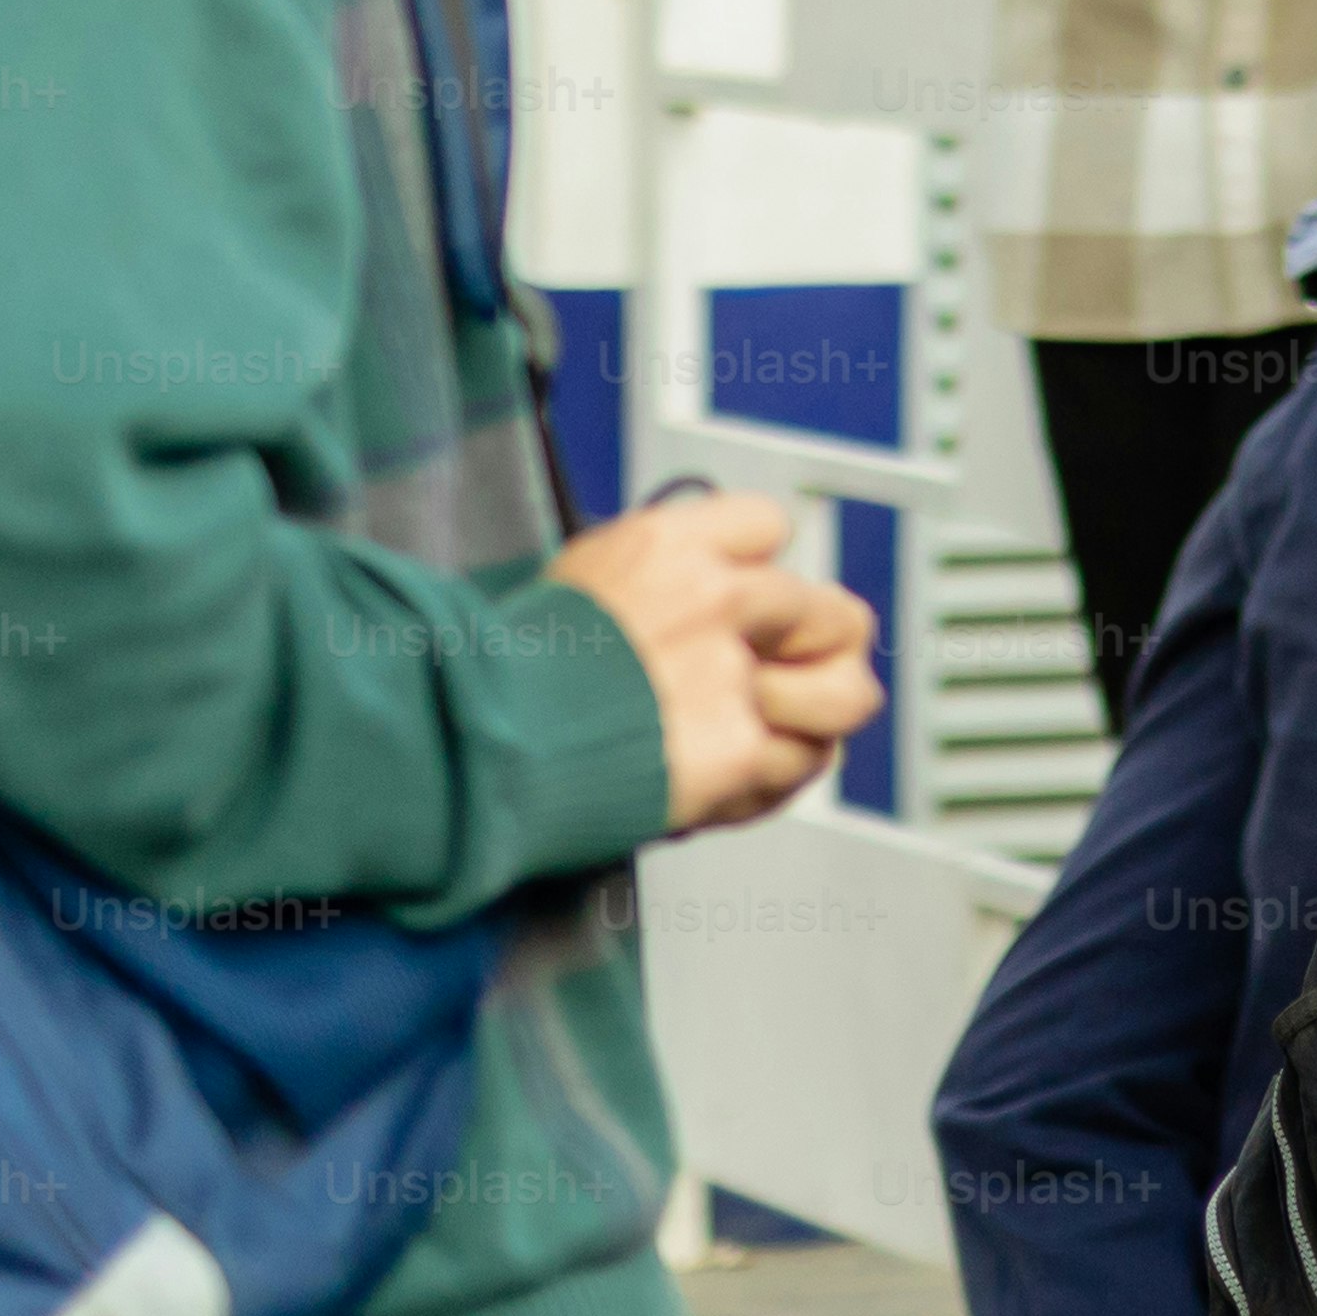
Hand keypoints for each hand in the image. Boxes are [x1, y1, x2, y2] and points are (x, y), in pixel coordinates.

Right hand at [541, 493, 882, 833]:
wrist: (472, 746)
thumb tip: (724, 581)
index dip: (762, 570)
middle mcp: (714, 598)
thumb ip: (666, 579)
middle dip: (822, 651)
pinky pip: (794, 768)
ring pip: (843, 696)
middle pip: (838, 614)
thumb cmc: (508, 677)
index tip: (749, 606)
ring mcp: (731, 676)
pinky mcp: (735, 750)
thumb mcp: (585, 581)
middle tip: (792, 679)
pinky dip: (765, 786)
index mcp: (672, 544)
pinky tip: (724, 787)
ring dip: (814, 723)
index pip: (770, 528)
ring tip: (773, 737)